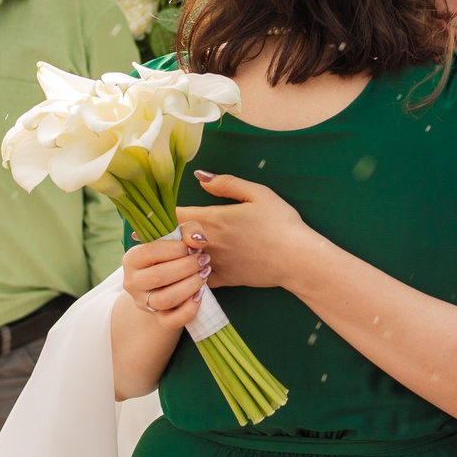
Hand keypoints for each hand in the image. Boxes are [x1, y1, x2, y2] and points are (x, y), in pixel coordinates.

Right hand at [121, 237, 209, 331]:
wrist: (168, 281)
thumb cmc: (173, 253)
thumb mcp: (179, 236)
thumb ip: (189, 230)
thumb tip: (198, 241)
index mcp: (132, 258)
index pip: (149, 252)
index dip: (175, 249)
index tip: (193, 247)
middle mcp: (132, 281)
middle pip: (158, 277)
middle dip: (187, 267)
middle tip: (204, 260)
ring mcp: (143, 302)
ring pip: (165, 300)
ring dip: (190, 286)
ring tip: (204, 275)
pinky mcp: (157, 318)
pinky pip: (171, 321)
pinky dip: (189, 309)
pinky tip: (200, 295)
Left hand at [174, 173, 323, 289]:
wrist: (297, 259)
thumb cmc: (281, 223)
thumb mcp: (258, 193)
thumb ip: (226, 183)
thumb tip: (200, 176)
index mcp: (212, 218)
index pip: (174, 215)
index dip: (164, 212)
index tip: (159, 212)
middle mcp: (207, 243)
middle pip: (172, 238)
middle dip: (166, 233)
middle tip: (161, 230)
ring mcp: (213, 263)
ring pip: (181, 260)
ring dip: (176, 254)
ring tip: (174, 249)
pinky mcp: (222, 280)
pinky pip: (196, 278)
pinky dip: (191, 273)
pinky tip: (194, 268)